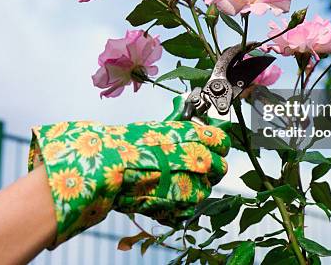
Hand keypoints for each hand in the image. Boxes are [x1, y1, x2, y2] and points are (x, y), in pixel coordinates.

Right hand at [29, 119, 228, 246]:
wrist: (108, 167)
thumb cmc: (129, 144)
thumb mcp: (159, 127)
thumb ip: (181, 128)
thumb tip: (189, 122)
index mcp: (197, 138)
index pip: (223, 141)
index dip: (215, 144)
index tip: (209, 146)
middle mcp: (200, 162)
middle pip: (219, 168)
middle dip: (208, 167)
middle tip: (189, 166)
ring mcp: (193, 188)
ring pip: (205, 189)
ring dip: (193, 186)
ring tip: (170, 180)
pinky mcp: (181, 209)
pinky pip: (189, 208)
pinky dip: (180, 204)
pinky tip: (164, 193)